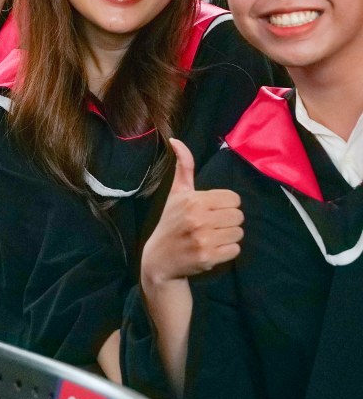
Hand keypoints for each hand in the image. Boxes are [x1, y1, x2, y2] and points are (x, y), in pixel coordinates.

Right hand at [143, 138, 242, 285]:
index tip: (212, 211)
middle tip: (212, 226)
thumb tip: (176, 140)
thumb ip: (183, 166)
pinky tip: (212, 249)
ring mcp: (203, 239)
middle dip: (228, 221)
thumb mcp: (176, 193)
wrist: (160, 259)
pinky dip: (227, 252)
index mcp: (193, 200)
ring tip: (212, 237)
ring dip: (229, 237)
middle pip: (238, 216)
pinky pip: (235, 250)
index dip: (225, 205)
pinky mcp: (208, 257)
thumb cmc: (171, 222)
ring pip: (239, 233)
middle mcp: (198, 218)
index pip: (233, 198)